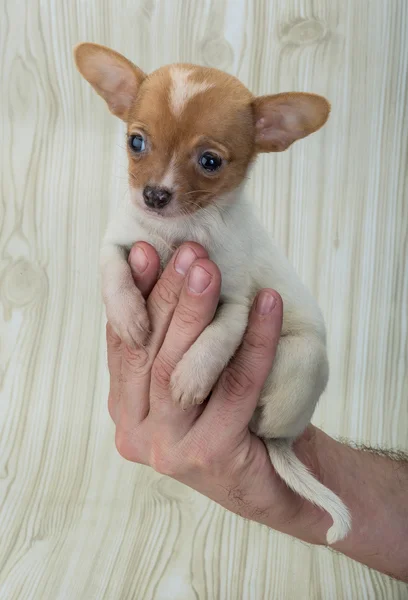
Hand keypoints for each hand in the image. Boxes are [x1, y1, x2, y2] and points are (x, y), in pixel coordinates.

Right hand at [107, 242, 330, 543]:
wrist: (272, 479)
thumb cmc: (231, 415)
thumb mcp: (190, 375)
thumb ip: (169, 343)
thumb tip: (163, 267)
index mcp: (125, 410)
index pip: (124, 343)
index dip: (134, 296)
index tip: (147, 252)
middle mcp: (137, 433)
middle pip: (149, 354)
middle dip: (168, 297)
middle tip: (190, 253)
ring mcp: (169, 449)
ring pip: (181, 371)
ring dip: (198, 314)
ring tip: (213, 270)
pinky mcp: (209, 456)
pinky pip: (235, 387)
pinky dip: (254, 341)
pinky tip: (268, 304)